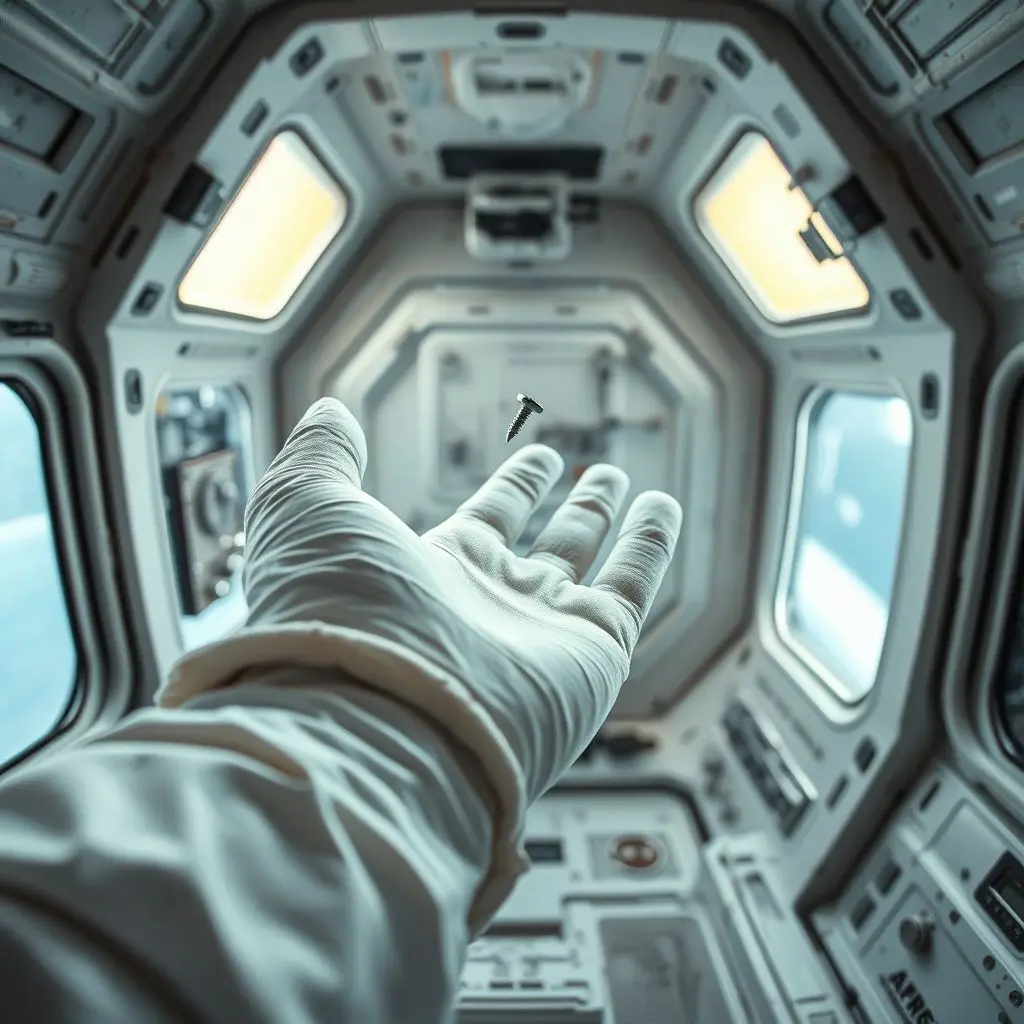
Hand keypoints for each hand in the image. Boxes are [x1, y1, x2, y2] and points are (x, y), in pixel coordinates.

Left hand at [160, 397, 681, 925]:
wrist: (381, 720)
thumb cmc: (336, 615)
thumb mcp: (309, 508)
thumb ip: (323, 454)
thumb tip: (331, 410)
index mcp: (434, 572)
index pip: (488, 520)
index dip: (516, 488)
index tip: (540, 459)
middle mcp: (493, 605)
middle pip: (544, 548)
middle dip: (571, 510)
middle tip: (597, 474)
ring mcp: (543, 631)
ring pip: (591, 565)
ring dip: (615, 525)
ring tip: (637, 488)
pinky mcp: (592, 652)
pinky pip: (631, 589)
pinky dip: (651, 548)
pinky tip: (663, 510)